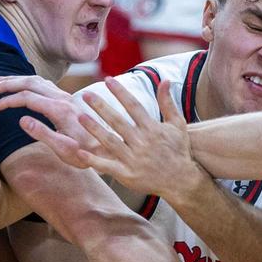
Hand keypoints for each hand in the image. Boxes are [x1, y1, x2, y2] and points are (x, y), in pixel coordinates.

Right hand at [0, 74, 99, 151]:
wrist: (111, 149)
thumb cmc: (87, 154)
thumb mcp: (64, 149)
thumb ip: (42, 133)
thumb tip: (20, 119)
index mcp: (59, 110)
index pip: (26, 97)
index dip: (6, 101)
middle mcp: (63, 99)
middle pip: (30, 82)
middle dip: (7, 84)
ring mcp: (67, 97)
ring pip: (38, 80)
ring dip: (17, 80)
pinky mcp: (69, 100)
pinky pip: (45, 84)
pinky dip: (29, 82)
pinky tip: (22, 86)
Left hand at [73, 77, 205, 199]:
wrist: (181, 181)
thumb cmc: (178, 150)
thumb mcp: (178, 125)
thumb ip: (168, 103)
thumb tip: (165, 80)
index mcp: (152, 128)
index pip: (133, 106)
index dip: (120, 92)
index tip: (107, 79)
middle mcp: (141, 142)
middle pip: (117, 121)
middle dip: (100, 107)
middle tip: (85, 95)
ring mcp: (133, 159)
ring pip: (109, 141)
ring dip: (94, 128)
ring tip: (79, 116)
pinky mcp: (127, 174)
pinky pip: (107, 166)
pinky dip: (93, 159)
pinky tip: (80, 151)